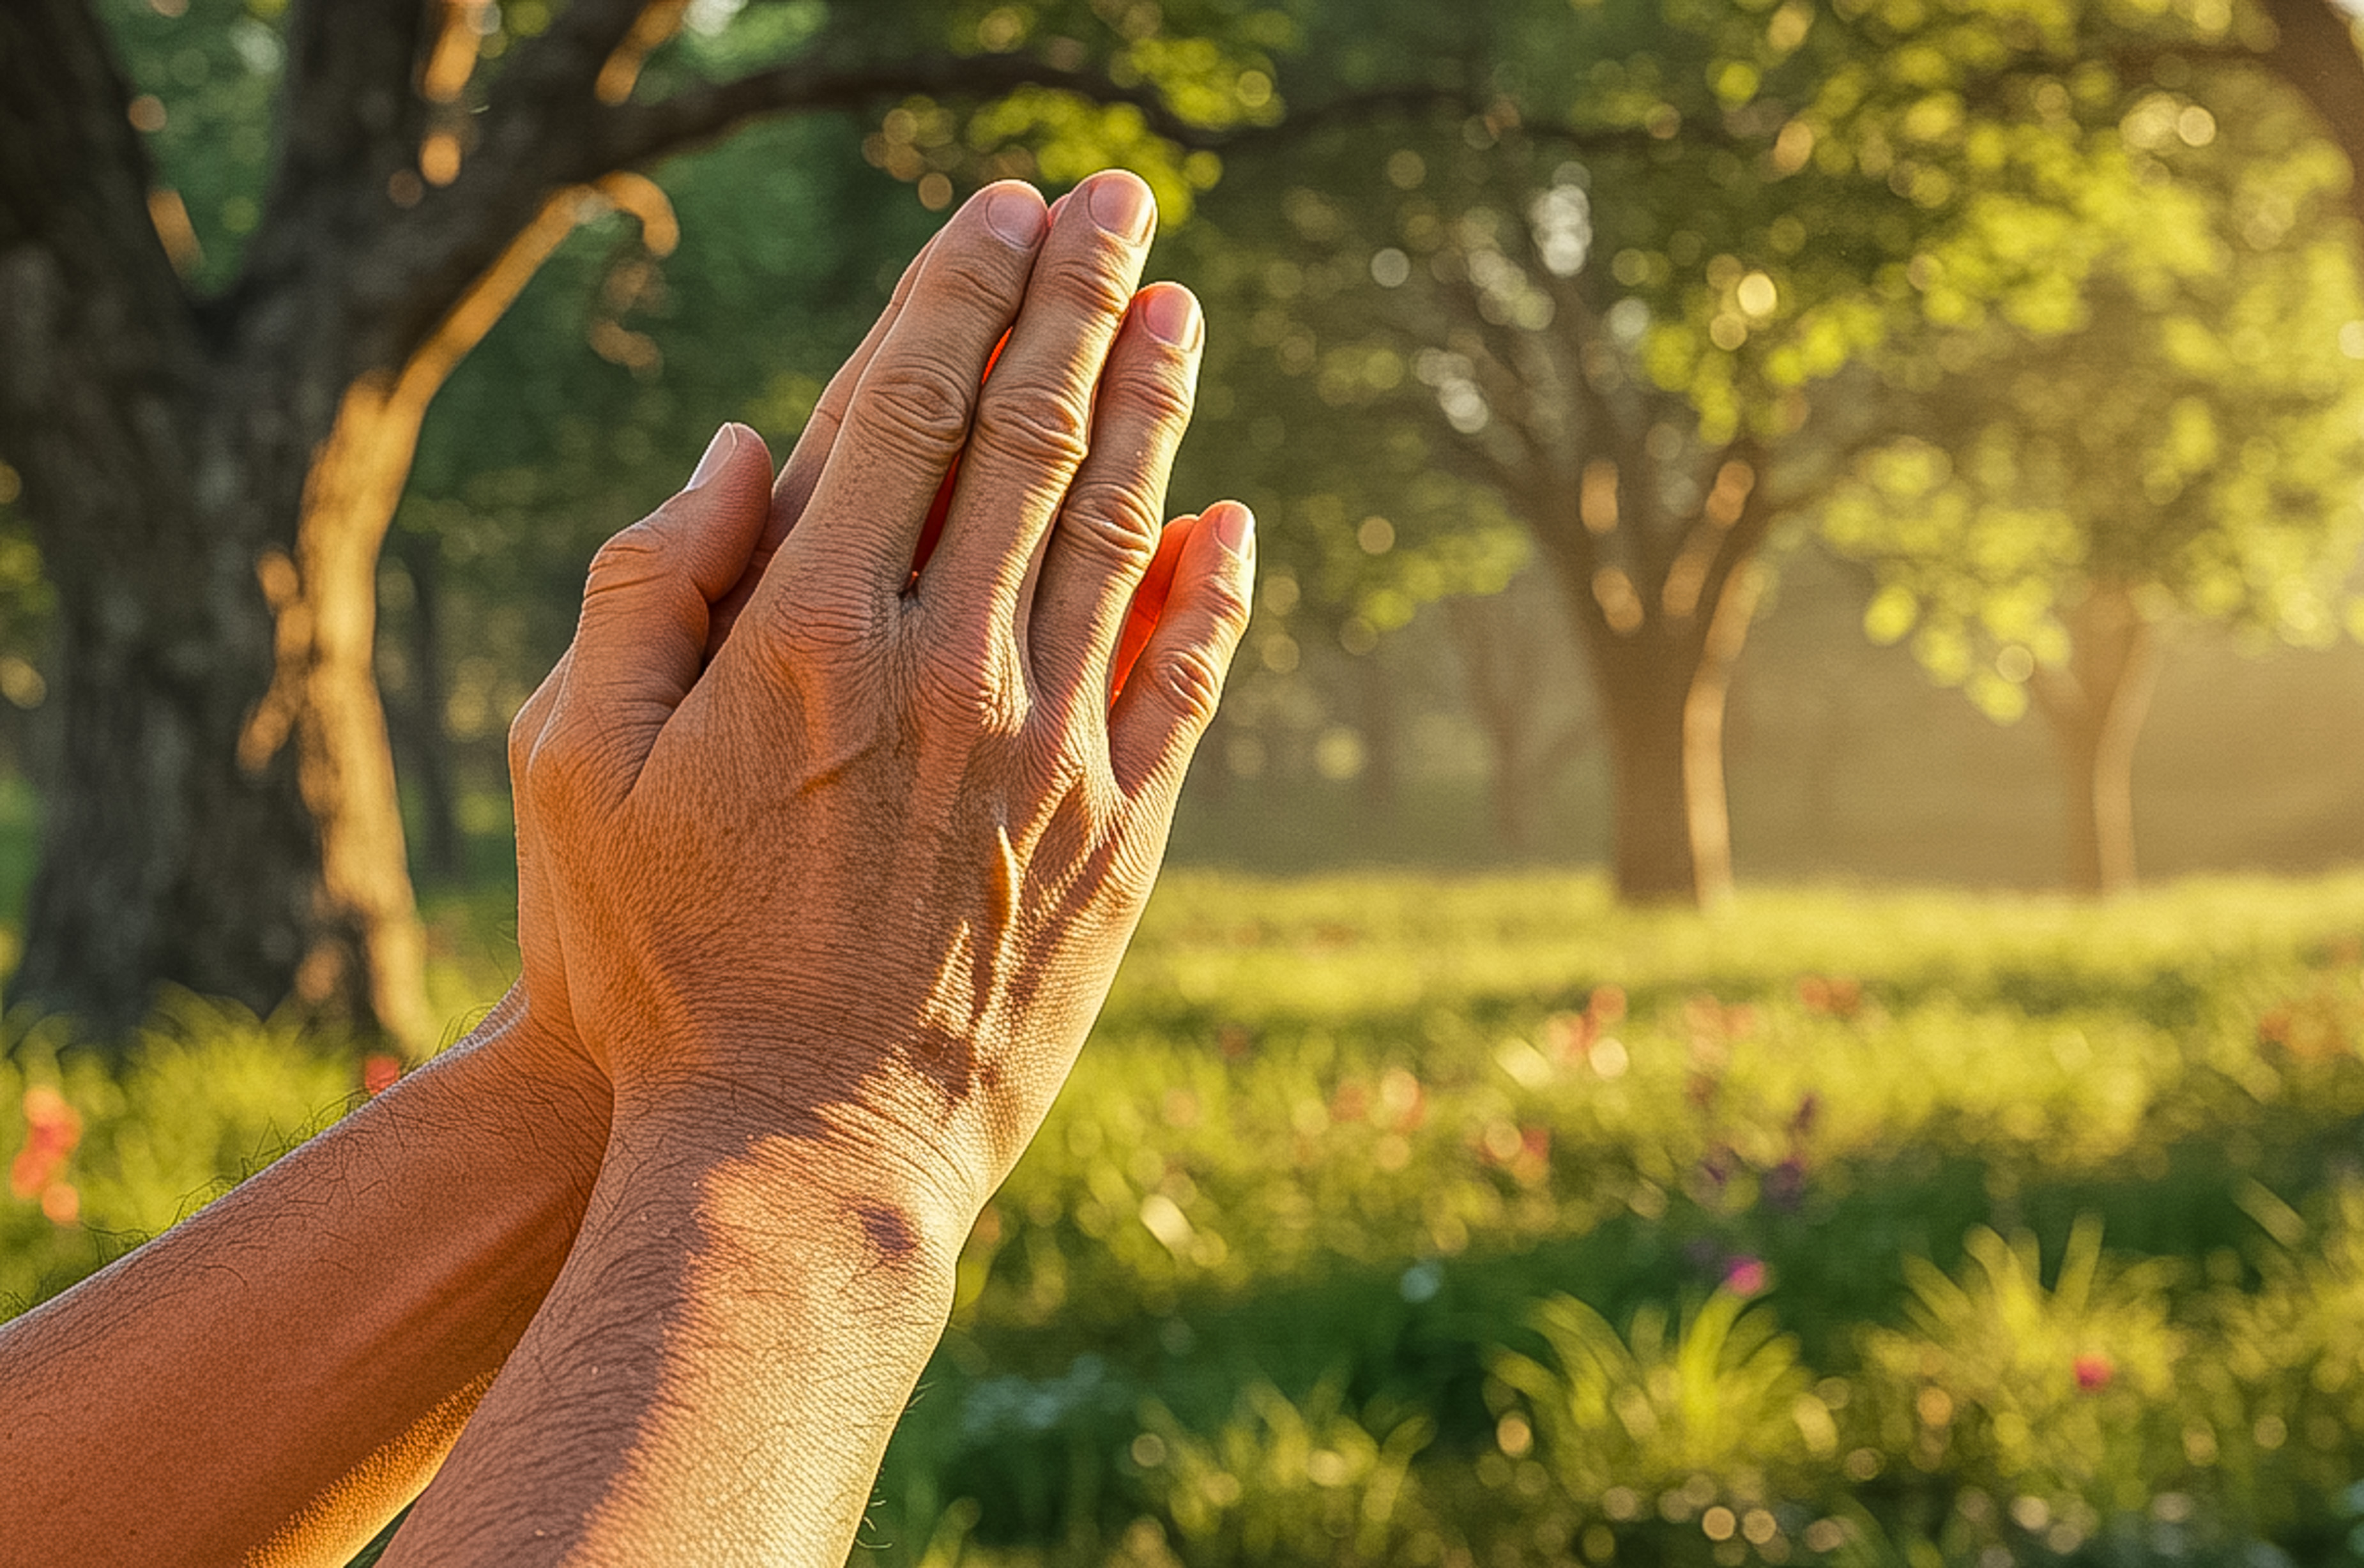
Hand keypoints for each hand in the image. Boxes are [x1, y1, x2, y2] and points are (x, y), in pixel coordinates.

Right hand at [505, 171, 1250, 1231]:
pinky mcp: (1116, 843)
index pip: (911, 409)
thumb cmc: (656, 969)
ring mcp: (1052, 758)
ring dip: (1161, 410)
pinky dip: (1213, 595)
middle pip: (1037, 441)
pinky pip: (1184, 687)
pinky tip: (1233, 522)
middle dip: (1084, 303)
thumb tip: (745, 448)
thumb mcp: (573, 772)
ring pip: (1127, 538)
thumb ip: (645, 591)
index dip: (964, 290)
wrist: (795, 1157)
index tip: (1004, 211)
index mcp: (813, 638)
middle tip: (1123, 204)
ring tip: (1184, 310)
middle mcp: (952, 674)